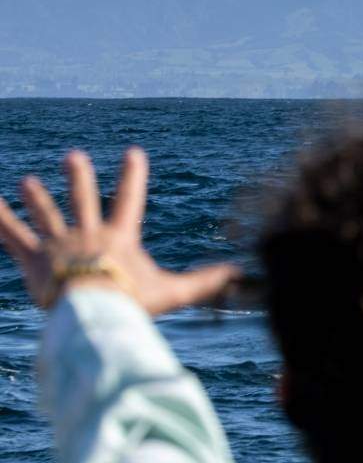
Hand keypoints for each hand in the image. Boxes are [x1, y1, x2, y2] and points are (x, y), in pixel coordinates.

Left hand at [0, 148, 238, 315]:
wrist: (94, 310)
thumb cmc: (134, 302)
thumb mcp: (173, 292)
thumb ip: (204, 281)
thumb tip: (239, 274)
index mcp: (120, 238)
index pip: (130, 199)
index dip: (133, 175)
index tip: (133, 152)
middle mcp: (87, 233)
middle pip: (82, 199)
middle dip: (77, 177)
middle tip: (72, 157)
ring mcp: (58, 244)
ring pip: (45, 214)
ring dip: (36, 197)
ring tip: (26, 182)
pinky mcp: (33, 258)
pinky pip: (11, 235)